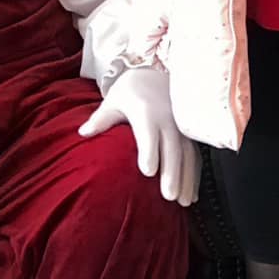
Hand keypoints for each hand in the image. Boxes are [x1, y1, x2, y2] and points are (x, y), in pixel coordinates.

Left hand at [79, 66, 198, 206]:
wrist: (154, 76)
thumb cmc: (130, 93)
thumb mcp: (114, 101)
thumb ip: (101, 119)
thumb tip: (83, 132)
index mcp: (146, 112)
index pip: (149, 133)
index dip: (150, 152)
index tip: (148, 171)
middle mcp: (168, 119)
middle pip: (172, 149)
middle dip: (172, 173)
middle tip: (168, 196)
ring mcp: (182, 127)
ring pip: (187, 155)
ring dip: (187, 179)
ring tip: (183, 202)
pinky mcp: (190, 134)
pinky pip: (195, 156)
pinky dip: (194, 175)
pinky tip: (192, 194)